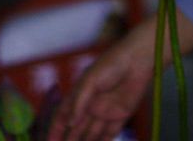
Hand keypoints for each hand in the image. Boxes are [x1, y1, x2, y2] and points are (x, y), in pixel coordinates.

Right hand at [46, 21, 153, 140]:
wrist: (137, 60)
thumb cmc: (111, 64)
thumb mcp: (90, 81)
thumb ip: (79, 103)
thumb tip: (70, 124)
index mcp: (79, 95)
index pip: (63, 116)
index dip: (56, 129)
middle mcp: (90, 105)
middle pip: (76, 128)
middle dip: (69, 140)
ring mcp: (105, 111)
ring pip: (91, 134)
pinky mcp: (120, 115)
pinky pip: (109, 134)